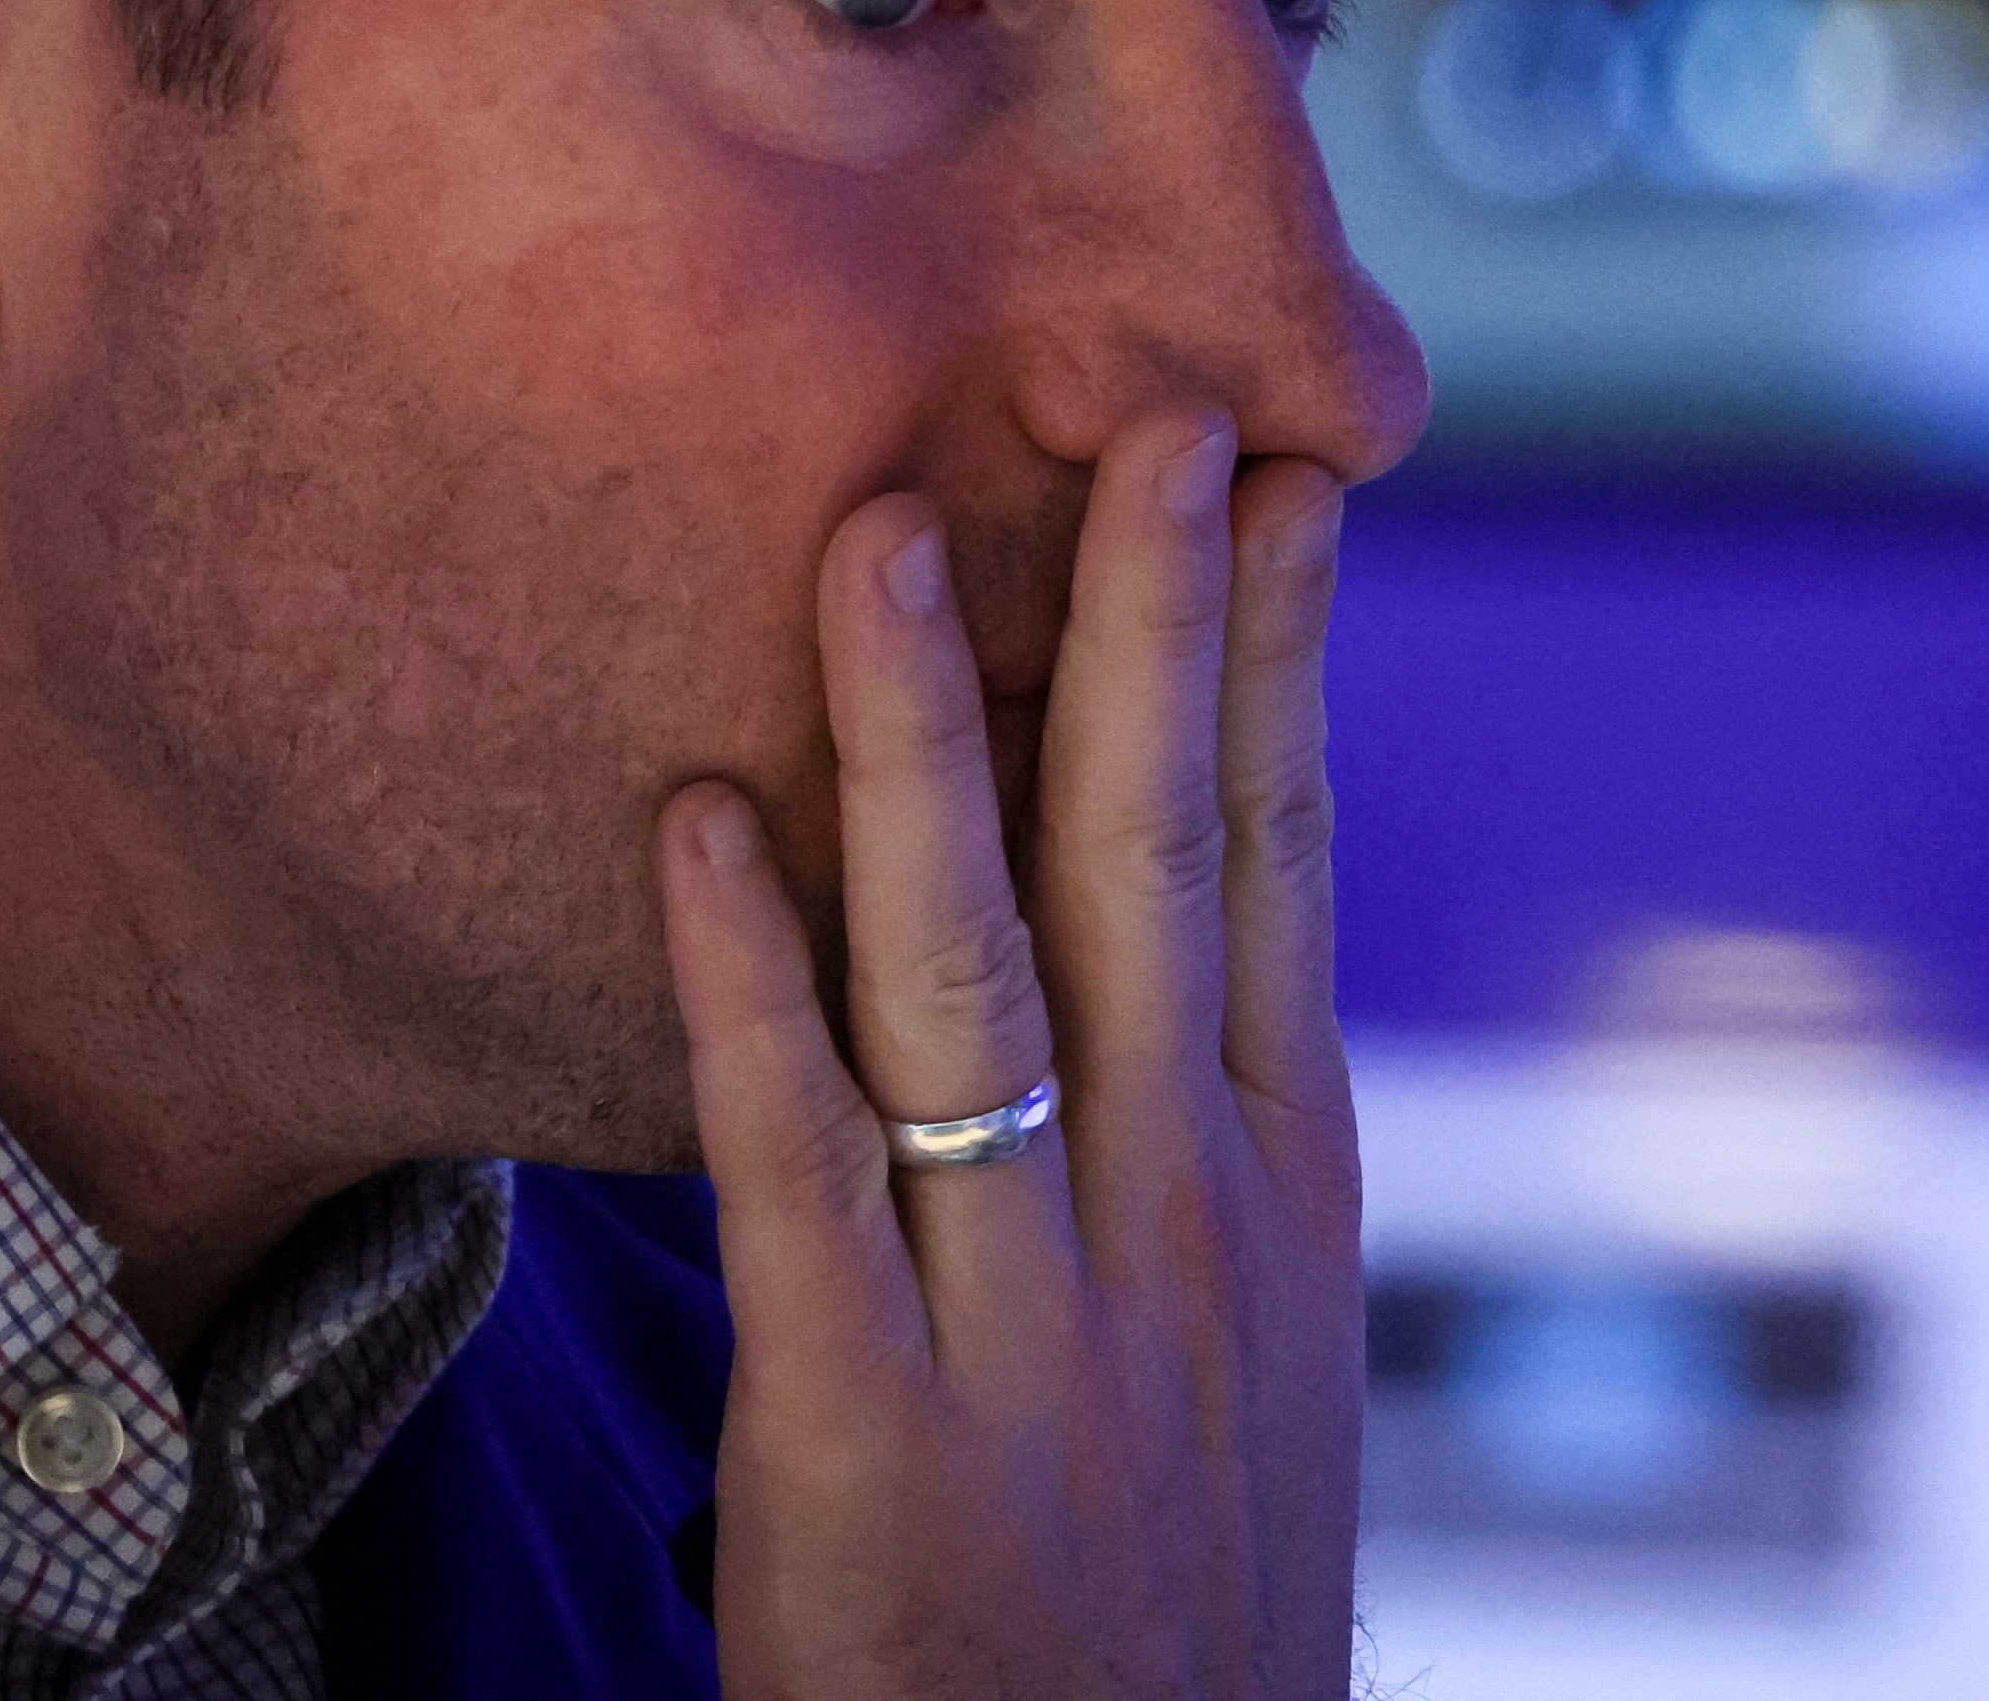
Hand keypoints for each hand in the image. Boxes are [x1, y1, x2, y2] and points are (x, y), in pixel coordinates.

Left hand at [658, 414, 1363, 1697]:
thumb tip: (1184, 970)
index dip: (1283, 665)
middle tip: (1147, 409)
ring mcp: (1040, 1338)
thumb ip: (1212, 1175)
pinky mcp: (870, 1454)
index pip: (1291, 871)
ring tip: (884, 545)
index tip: (1280, 475)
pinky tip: (698, 830)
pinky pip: (799, 1178)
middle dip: (1154, 631)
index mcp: (1286, 1202)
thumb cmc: (1173, 1631)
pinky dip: (745, 994)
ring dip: (934, 749)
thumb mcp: (1260, 1380)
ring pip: (984, 983)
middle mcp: (1188, 1233)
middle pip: (1167, 872)